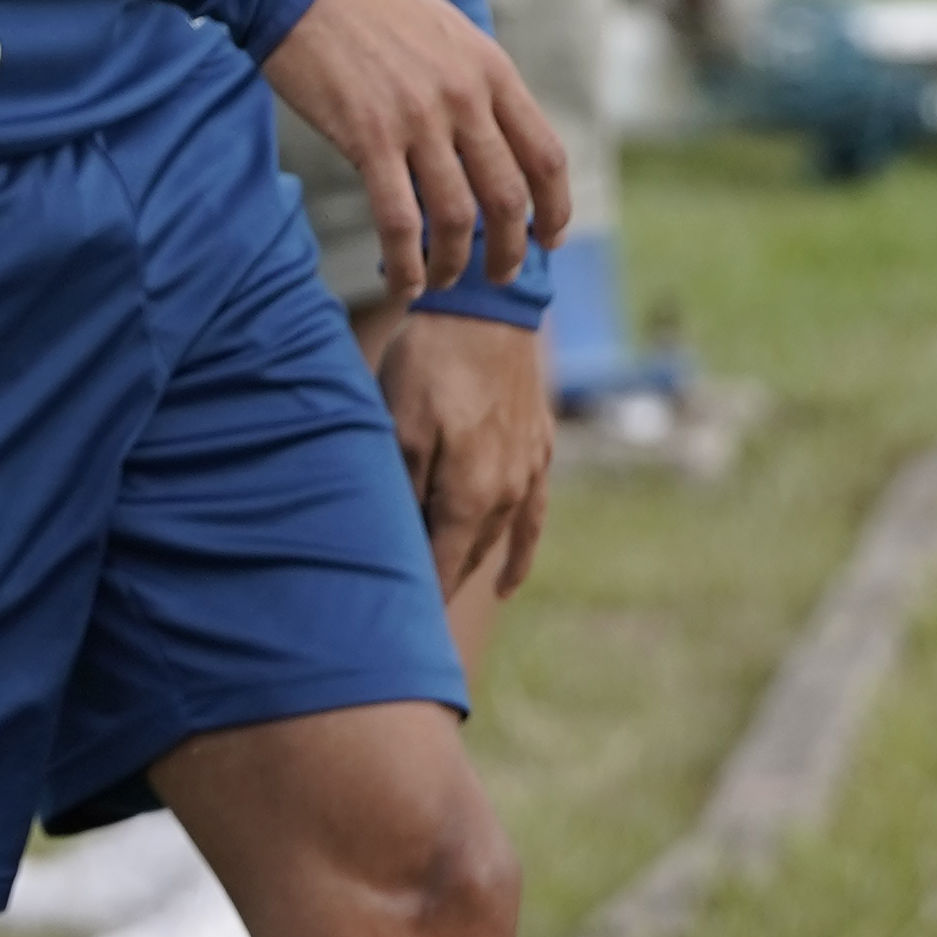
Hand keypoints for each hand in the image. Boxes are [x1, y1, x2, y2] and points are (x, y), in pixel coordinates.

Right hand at [262, 0, 571, 299]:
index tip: (548, 237)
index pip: (546, 156)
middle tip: (500, 275)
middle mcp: (464, 97)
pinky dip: (405, 262)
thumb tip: (490, 127)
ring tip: (444, 281)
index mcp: (491, 70)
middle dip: (510, 249)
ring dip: (455, 262)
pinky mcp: (367, 136)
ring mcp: (417, 118)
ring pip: (456, 217)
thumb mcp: (445, 29)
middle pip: (509, 198)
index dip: (556, 208)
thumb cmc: (366, 2)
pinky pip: (398, 219)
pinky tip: (402, 281)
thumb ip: (474, 79)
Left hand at [374, 306, 552, 605]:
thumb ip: (404, 488)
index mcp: (469, 492)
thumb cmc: (429, 364)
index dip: (421, 594)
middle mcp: (505, 493)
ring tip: (438, 595)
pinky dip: (518, 554)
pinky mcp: (538, 453)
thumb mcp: (398, 423)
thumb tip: (400, 540)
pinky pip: (531, 519)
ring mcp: (527, 473)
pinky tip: (506, 584)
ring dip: (468, 567)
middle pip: (466, 555)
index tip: (399, 626)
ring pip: (494, 539)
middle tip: (404, 610)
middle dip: (437, 581)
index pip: (442, 563)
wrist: (484, 311)